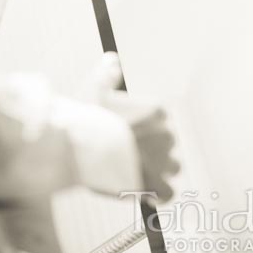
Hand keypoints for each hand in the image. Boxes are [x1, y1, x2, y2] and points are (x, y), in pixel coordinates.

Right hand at [96, 53, 179, 200]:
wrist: (80, 149)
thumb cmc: (87, 119)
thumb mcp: (94, 89)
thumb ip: (107, 73)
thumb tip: (112, 59)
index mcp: (155, 111)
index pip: (160, 118)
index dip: (144, 126)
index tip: (128, 132)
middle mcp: (165, 135)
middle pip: (167, 142)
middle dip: (152, 148)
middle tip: (130, 153)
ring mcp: (162, 162)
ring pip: (172, 166)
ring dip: (159, 169)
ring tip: (137, 172)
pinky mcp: (155, 185)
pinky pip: (168, 192)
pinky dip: (159, 193)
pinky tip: (145, 192)